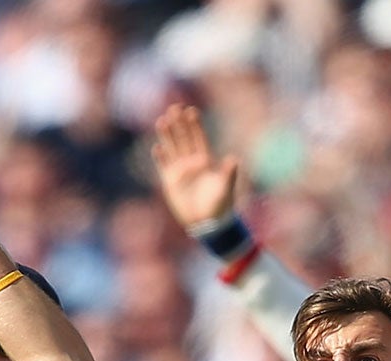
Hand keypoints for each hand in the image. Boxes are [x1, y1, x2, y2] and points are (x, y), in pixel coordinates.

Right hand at [151, 102, 239, 229]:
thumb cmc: (220, 206)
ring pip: (172, 147)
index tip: (190, 110)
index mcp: (206, 161)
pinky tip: (157, 148)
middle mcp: (192, 162)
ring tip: (162, 121)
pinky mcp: (170, 181)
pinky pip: (164, 165)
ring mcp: (180, 171)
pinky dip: (160, 157)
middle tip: (173, 108)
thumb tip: (233, 159)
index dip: (194, 124)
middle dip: (179, 123)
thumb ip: (228, 174)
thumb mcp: (226, 189)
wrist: (207, 223)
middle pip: (183, 138)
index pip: (199, 138)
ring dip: (167, 135)